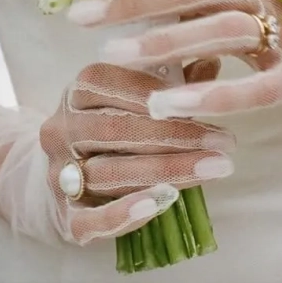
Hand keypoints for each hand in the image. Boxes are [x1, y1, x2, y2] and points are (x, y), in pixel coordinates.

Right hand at [40, 62, 234, 245]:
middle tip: (225, 142)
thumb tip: (212, 62)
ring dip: (167, 171)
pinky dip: (125, 213)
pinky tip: (162, 203)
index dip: (165, 95)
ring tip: (213, 169)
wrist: (56, 182)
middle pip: (118, 130)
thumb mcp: (133, 100)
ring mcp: (59, 175)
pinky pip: (92, 219)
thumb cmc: (110, 131)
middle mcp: (61, 129)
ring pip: (110, 173)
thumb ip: (170, 83)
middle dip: (177, 136)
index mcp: (76, 92)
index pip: (118, 87)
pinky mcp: (65, 218)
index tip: (214, 101)